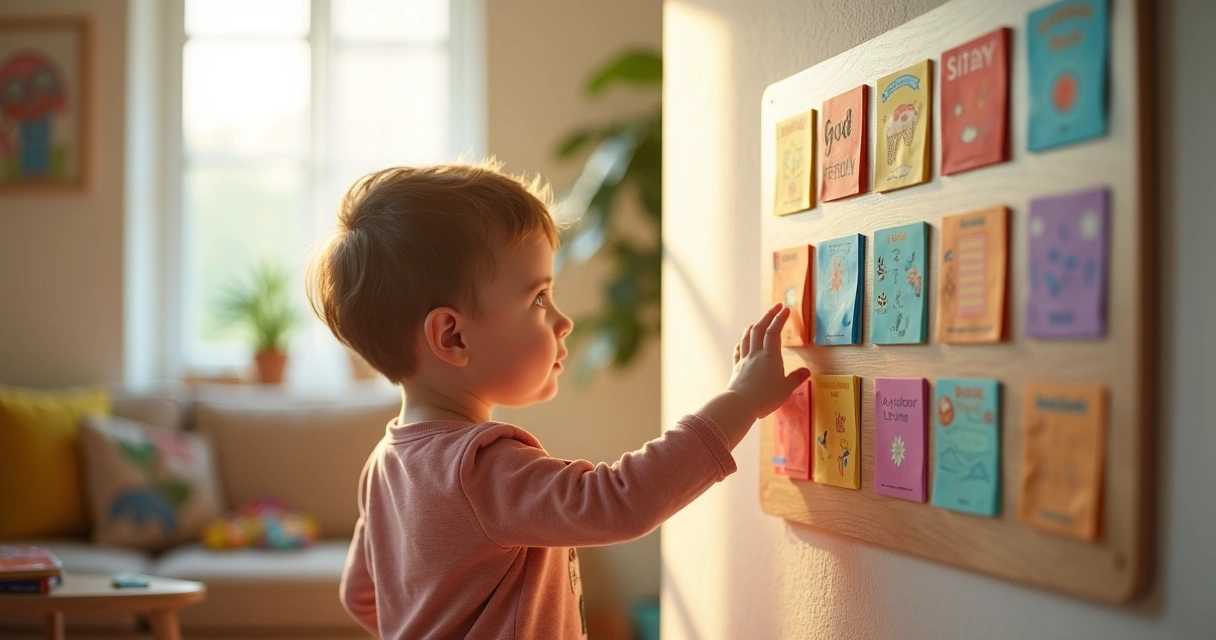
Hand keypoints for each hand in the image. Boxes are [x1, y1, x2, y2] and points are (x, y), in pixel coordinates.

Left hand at [727, 303, 810, 419]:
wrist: (739, 405)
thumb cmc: (765, 397)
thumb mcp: (785, 389)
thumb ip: (795, 378)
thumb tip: (806, 371)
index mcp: (770, 357)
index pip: (774, 332)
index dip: (780, 318)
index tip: (786, 309)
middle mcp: (756, 354)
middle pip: (759, 329)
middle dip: (768, 316)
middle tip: (775, 307)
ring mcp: (744, 360)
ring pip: (747, 338)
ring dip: (752, 327)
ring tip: (756, 321)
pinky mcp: (736, 369)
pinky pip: (738, 351)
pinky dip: (741, 342)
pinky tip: (742, 341)